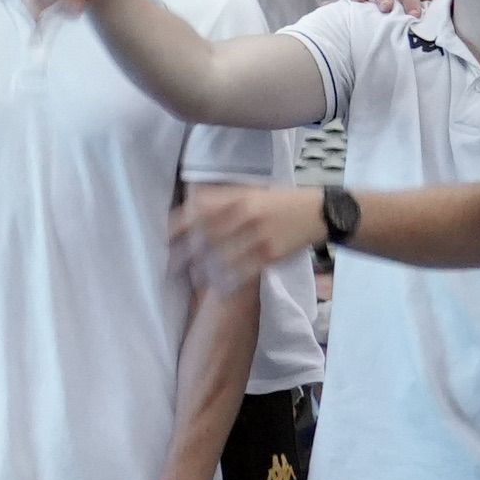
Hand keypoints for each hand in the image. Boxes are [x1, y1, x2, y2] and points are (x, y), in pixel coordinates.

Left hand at [173, 185, 326, 297]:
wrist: (316, 213)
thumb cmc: (278, 202)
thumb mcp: (250, 191)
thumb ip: (221, 197)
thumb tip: (189, 202)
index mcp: (237, 198)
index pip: (198, 212)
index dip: (177, 227)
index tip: (164, 239)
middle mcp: (244, 216)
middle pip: (205, 238)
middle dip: (184, 255)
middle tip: (171, 267)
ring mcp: (257, 237)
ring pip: (221, 258)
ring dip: (203, 272)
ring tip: (192, 280)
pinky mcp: (270, 255)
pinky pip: (242, 273)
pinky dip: (227, 281)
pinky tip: (218, 287)